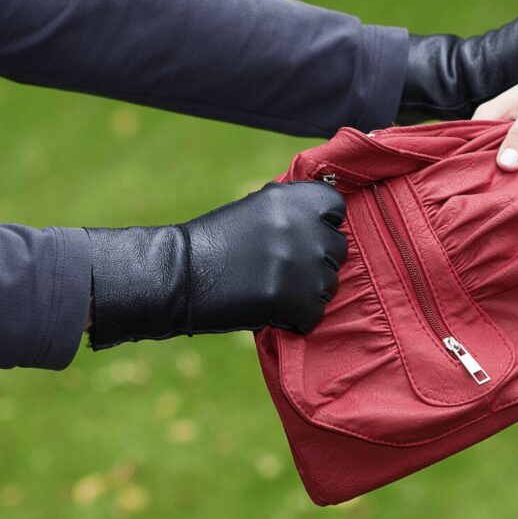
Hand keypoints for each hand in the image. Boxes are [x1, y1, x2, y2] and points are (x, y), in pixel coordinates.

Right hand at [85, 182, 346, 348]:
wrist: (180, 275)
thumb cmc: (215, 242)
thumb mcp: (257, 209)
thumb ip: (294, 211)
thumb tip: (328, 218)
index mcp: (294, 198)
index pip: (337, 208)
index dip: (324, 225)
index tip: (306, 236)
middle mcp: (304, 227)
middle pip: (338, 250)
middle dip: (316, 262)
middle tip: (283, 270)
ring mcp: (302, 265)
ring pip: (329, 286)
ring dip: (307, 292)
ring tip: (274, 290)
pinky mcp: (295, 300)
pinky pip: (314, 315)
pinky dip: (296, 320)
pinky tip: (271, 311)